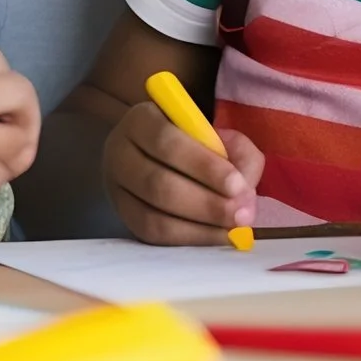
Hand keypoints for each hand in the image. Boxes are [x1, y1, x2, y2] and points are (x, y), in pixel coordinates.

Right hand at [101, 101, 263, 244]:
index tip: (238, 185)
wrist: (163, 157)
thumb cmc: (195, 142)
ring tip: (233, 230)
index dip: (203, 166)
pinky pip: (152, 237)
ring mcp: (116, 189)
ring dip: (199, 228)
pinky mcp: (123, 218)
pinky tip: (216, 238)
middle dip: (206, 204)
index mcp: (141, 120)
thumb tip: (244, 193)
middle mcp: (120, 153)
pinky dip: (188, 240)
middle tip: (241, 216)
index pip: (167, 143)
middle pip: (158, 185)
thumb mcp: (219, 136)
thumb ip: (239, 154)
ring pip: (152, 217)